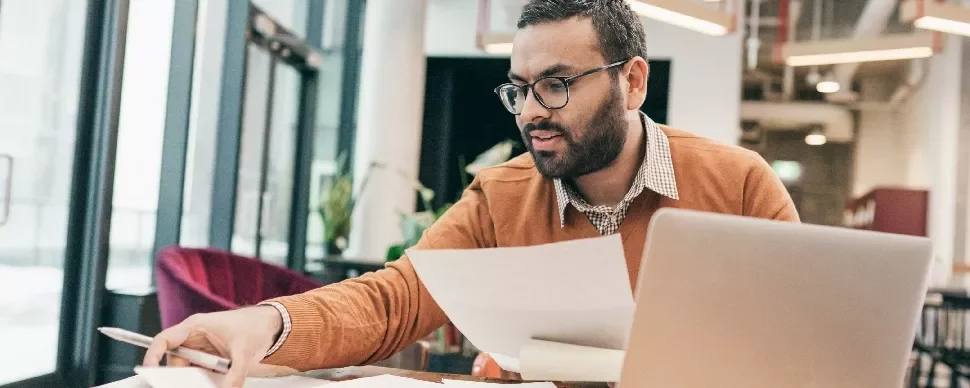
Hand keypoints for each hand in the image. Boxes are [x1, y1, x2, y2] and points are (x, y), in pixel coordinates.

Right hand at [143, 306, 283, 387]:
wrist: (268, 326)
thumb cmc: (253, 327)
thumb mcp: (245, 352)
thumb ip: (235, 374)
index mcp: (195, 327)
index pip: (165, 340)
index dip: (153, 355)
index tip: (149, 370)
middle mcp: (193, 339)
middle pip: (175, 363)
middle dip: (180, 377)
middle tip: (192, 383)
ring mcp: (200, 351)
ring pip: (187, 372)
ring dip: (196, 380)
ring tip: (212, 379)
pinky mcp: (208, 362)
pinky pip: (199, 375)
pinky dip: (205, 381)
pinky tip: (218, 381)